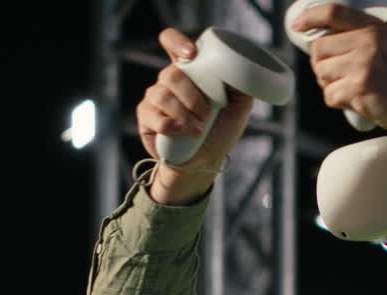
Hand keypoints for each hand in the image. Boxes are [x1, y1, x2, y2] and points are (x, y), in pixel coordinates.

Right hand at [136, 28, 253, 203]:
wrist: (206, 161)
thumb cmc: (220, 130)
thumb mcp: (239, 107)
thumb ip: (241, 85)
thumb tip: (241, 68)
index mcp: (190, 71)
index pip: (172, 42)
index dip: (176, 42)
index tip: (191, 54)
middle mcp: (169, 81)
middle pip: (171, 74)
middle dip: (192, 97)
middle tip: (206, 116)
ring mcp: (155, 97)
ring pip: (162, 95)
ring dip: (184, 115)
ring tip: (197, 130)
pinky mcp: (146, 117)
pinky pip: (152, 115)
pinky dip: (170, 126)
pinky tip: (180, 133)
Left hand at [291, 4, 386, 135]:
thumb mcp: (385, 45)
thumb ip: (359, 37)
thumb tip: (317, 37)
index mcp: (373, 27)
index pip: (333, 12)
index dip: (310, 17)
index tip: (297, 26)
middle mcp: (368, 41)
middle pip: (319, 48)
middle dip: (321, 65)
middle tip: (338, 76)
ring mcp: (364, 63)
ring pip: (321, 72)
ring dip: (329, 85)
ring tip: (350, 88)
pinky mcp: (360, 86)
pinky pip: (329, 94)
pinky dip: (337, 101)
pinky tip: (355, 101)